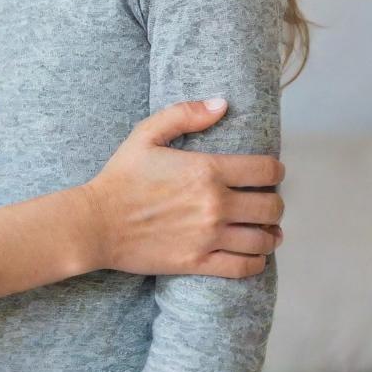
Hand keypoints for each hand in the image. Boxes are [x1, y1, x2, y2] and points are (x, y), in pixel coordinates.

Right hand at [79, 99, 283, 278]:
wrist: (96, 223)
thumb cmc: (121, 176)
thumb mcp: (146, 134)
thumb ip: (185, 114)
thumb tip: (222, 104)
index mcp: (206, 171)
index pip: (266, 171)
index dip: (274, 169)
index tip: (269, 172)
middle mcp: (214, 205)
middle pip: (272, 207)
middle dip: (273, 201)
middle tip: (263, 199)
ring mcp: (209, 237)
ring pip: (264, 239)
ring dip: (269, 232)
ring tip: (262, 227)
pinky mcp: (200, 263)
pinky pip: (245, 267)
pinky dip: (256, 260)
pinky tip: (251, 251)